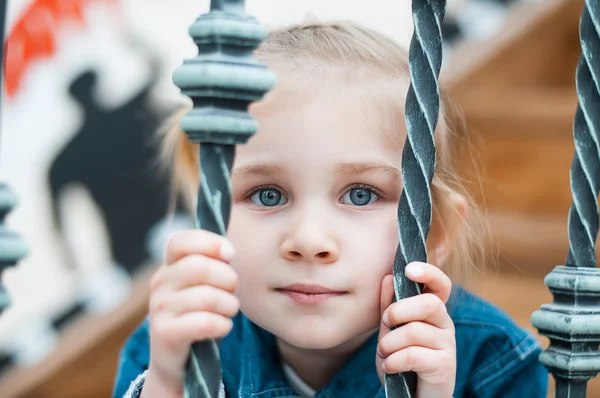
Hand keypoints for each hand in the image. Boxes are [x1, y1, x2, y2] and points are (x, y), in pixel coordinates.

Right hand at [145, 230, 239, 395]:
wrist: (178, 360)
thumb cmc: (198, 315)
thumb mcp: (203, 286)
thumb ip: (213, 265)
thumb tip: (228, 251)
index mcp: (169, 266)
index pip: (180, 241)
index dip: (209, 243)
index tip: (230, 254)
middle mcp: (159, 284)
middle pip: (201, 267)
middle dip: (228, 279)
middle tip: (232, 293)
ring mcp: (159, 309)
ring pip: (208, 297)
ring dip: (229, 305)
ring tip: (228, 312)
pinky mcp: (166, 334)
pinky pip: (205, 322)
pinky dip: (223, 325)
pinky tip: (222, 328)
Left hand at [376, 262, 455, 397]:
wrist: (410, 396)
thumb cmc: (402, 361)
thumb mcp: (390, 331)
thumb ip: (389, 306)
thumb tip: (388, 277)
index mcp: (432, 311)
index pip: (441, 285)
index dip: (429, 273)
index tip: (409, 270)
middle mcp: (445, 324)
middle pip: (430, 304)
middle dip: (399, 310)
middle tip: (386, 322)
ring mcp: (447, 345)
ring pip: (415, 331)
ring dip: (390, 343)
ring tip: (384, 353)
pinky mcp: (445, 366)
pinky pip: (413, 355)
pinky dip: (394, 361)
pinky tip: (389, 367)